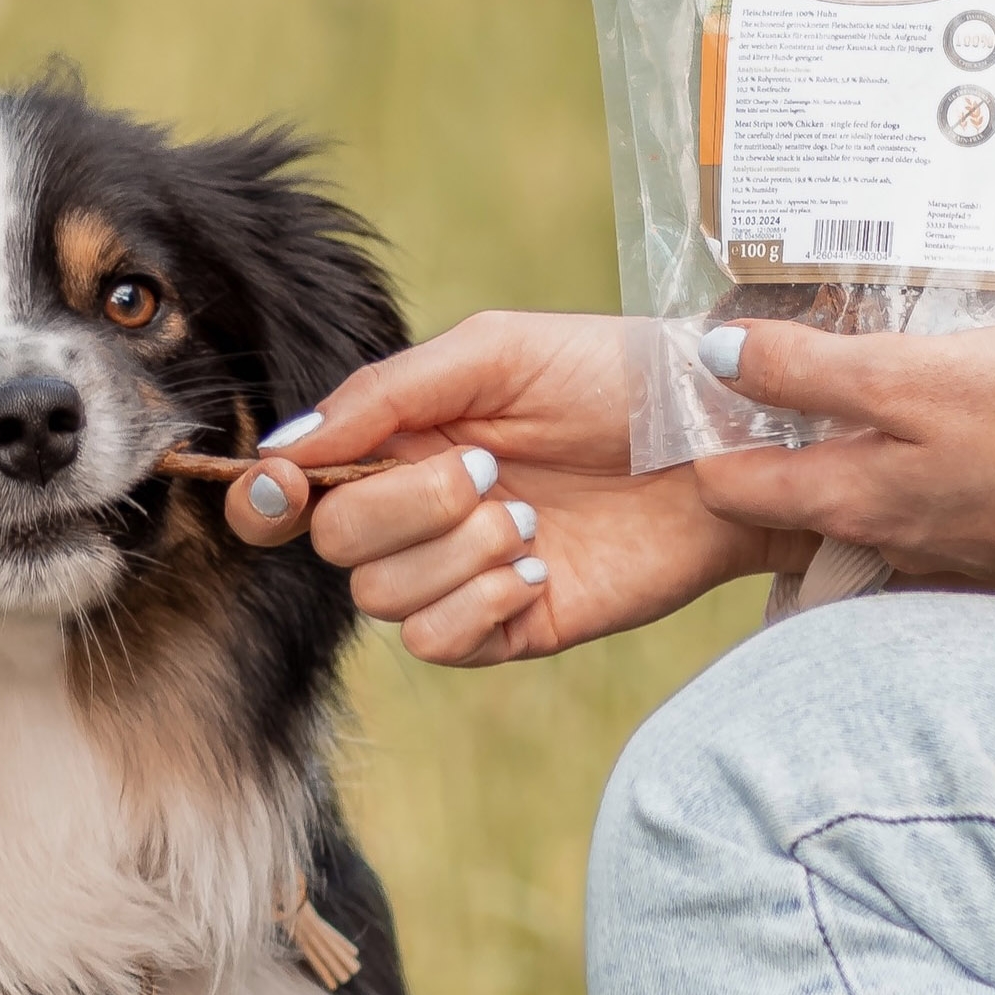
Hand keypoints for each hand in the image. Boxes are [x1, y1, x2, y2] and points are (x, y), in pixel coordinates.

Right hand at [224, 312, 805, 664]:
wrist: (723, 448)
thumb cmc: (618, 378)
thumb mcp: (497, 352)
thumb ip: (386, 395)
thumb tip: (286, 450)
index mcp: (401, 440)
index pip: (294, 488)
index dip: (271, 496)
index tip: (290, 486)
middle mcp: (418, 512)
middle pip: (336, 543)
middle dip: (405, 506)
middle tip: (490, 471)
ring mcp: (460, 576)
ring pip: (382, 597)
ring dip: (457, 553)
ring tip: (530, 519)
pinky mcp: (506, 629)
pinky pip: (436, 643)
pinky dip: (477, 604)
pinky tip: (538, 567)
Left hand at [692, 321, 994, 577]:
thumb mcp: (919, 376)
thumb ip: (812, 372)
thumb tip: (714, 357)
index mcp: (844, 501)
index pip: (725, 484)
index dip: (703, 426)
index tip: (701, 369)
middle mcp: (873, 537)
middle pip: (781, 487)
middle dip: (761, 427)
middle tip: (761, 351)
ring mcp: (927, 538)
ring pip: (849, 485)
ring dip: (835, 433)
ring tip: (842, 360)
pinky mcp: (977, 526)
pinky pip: (912, 485)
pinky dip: (900, 445)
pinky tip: (926, 399)